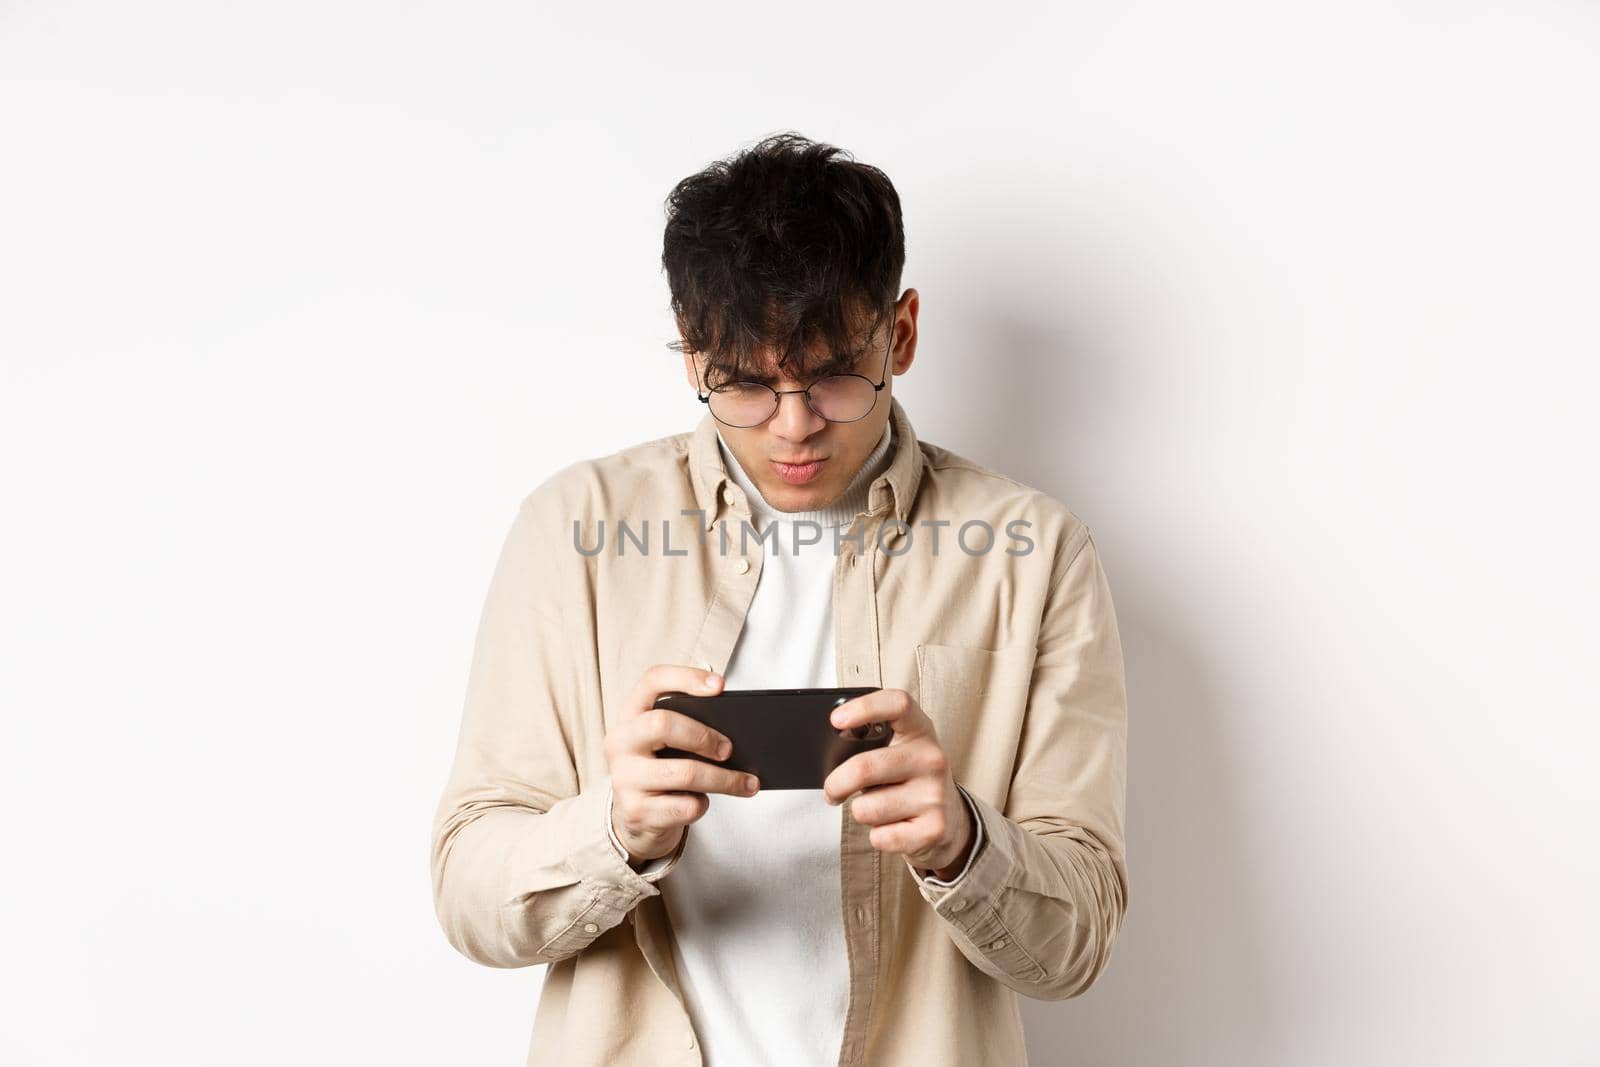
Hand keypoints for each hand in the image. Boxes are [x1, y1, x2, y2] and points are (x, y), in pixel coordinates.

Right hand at [604, 664, 761, 862]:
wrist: (636, 817)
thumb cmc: (661, 768)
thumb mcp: (665, 742)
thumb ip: (687, 727)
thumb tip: (737, 731)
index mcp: (630, 714)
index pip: (652, 680)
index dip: (687, 677)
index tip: (720, 685)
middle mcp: (620, 742)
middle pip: (662, 724)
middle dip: (704, 736)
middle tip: (729, 750)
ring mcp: (624, 778)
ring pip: (684, 773)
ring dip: (724, 779)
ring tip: (748, 783)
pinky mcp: (637, 811)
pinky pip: (685, 806)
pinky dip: (702, 804)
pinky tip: (702, 802)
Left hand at [822, 688, 974, 878]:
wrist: (949, 820)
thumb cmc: (909, 779)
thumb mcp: (898, 751)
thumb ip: (870, 744)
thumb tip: (826, 753)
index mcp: (920, 730)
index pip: (897, 705)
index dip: (864, 707)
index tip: (835, 720)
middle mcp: (932, 758)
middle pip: (864, 768)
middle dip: (835, 784)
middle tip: (832, 790)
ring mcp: (936, 794)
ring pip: (866, 808)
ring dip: (861, 812)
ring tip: (879, 807)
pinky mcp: (935, 829)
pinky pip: (880, 837)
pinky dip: (877, 836)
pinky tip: (893, 828)